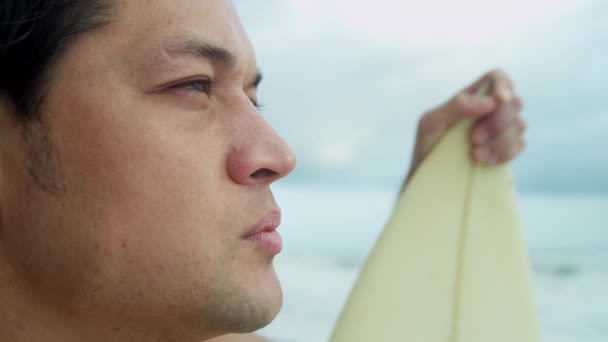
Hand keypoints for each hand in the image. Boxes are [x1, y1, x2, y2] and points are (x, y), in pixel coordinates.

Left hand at [405, 69, 525, 183]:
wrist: (430, 179)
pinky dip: (506, 153)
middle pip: (514, 102)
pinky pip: (520, 144)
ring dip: (499, 141)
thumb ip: (455, 107)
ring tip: (475, 155)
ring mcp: (501, 129)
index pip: (497, 78)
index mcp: (472, 97)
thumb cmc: (427, 146)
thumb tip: (489, 102)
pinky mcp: (506, 149)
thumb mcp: (431, 124)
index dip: (503, 84)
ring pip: (519, 124)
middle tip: (474, 139)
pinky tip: (486, 161)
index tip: (500, 100)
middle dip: (498, 121)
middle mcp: (490, 110)